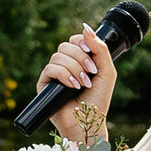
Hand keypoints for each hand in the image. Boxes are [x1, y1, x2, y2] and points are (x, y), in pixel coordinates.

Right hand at [39, 23, 116, 146]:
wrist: (88, 123)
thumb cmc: (98, 101)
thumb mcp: (106, 71)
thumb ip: (100, 48)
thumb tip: (85, 28)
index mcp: (79, 61)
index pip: (75, 40)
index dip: (83, 43)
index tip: (92, 55)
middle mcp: (65, 65)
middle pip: (66, 45)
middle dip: (80, 58)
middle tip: (90, 72)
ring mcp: (53, 75)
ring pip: (58, 56)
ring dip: (74, 68)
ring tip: (83, 84)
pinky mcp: (44, 84)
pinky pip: (50, 68)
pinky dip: (64, 75)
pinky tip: (73, 86)